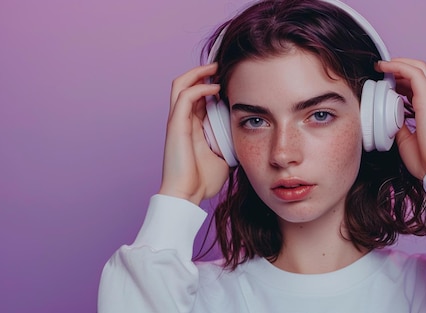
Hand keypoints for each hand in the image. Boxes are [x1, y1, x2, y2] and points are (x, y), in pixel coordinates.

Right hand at [158, 63, 228, 203]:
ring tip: (216, 67)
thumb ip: (231, 143)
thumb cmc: (203, 181)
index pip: (198, 96)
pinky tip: (216, 88)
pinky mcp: (175, 125)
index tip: (231, 79)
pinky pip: (185, 96)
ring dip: (198, 72)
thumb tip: (250, 137)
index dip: (211, 83)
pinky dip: (200, 87)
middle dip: (203, 71)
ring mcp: (177, 121)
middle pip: (187, 84)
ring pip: (181, 84)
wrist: (187, 196)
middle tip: (223, 66)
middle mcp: (182, 120)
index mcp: (192, 126)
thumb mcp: (225, 156)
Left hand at [376, 58, 425, 178]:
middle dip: (399, 67)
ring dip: (398, 63)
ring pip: (418, 69)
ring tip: (381, 65)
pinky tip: (386, 67)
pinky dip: (399, 67)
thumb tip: (389, 117)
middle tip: (381, 69)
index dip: (400, 79)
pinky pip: (414, 75)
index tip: (385, 81)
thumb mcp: (405, 140)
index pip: (416, 86)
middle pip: (419, 72)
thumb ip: (399, 125)